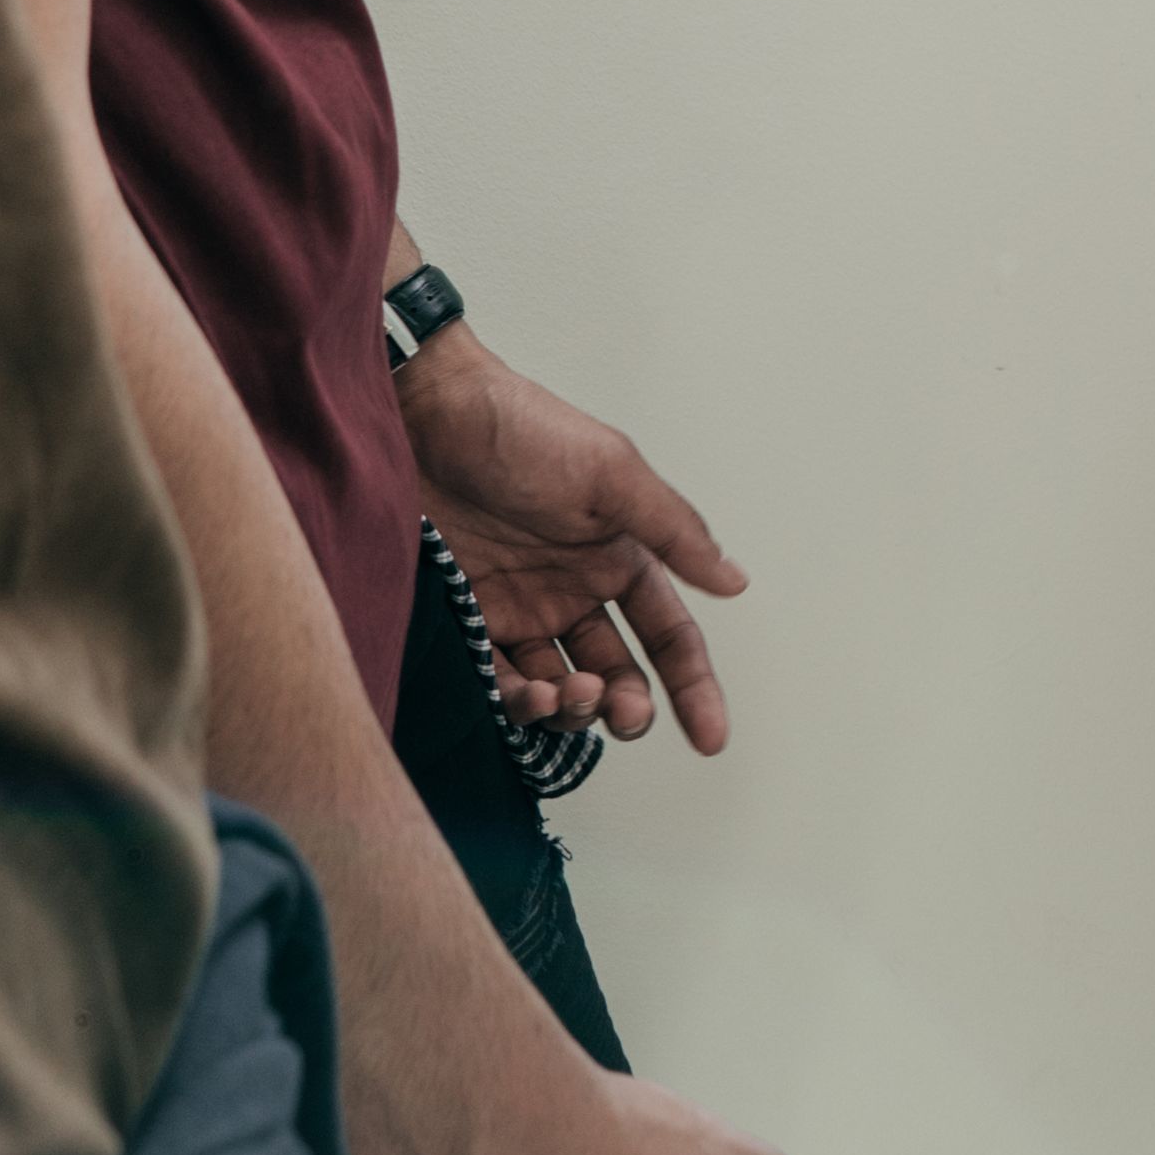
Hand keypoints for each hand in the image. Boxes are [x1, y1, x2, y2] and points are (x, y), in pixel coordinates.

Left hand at [404, 331, 750, 753]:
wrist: (420, 415)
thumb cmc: (520, 430)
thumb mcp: (610, 472)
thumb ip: (672, 531)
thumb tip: (735, 581)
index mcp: (619, 556)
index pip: (668, 635)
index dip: (694, 687)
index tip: (711, 738)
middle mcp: (574, 590)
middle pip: (619, 673)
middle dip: (628, 707)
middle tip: (622, 714)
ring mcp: (520, 608)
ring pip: (561, 687)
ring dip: (573, 708)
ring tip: (568, 696)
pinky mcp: (468, 619)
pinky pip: (499, 680)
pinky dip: (516, 700)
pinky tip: (525, 693)